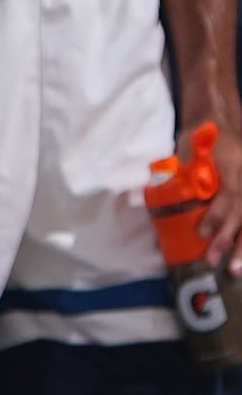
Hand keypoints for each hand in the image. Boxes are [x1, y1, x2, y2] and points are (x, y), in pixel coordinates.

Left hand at [195, 119, 241, 274]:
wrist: (221, 123)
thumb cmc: (201, 137)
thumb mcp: (189, 143)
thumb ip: (181, 161)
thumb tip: (161, 180)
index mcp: (232, 164)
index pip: (228, 194)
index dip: (217, 214)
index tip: (202, 232)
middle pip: (241, 212)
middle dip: (228, 238)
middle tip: (212, 260)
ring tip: (235, 270)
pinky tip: (241, 261)